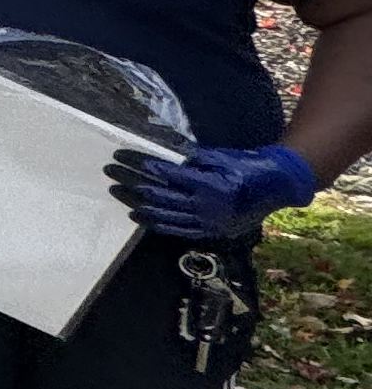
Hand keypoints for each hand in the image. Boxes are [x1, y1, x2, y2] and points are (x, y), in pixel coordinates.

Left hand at [108, 143, 316, 242]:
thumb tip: (168, 158)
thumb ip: (195, 159)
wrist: (278, 187)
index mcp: (210, 185)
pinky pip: (177, 229)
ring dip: (137, 204)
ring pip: (164, 215)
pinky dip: (156, 223)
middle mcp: (207, 207)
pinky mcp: (211, 231)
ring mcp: (208, 221)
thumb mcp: (223, 157)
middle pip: (159, 195)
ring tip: (117, 193)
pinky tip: (139, 216)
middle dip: (131, 183)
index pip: (166, 175)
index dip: (141, 165)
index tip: (122, 156)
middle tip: (110, 172)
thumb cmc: (250, 166)